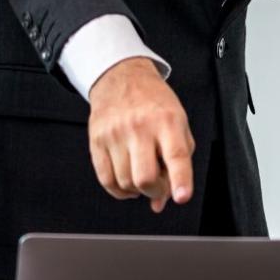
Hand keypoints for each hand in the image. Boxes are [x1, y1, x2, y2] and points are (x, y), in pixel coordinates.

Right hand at [86, 57, 195, 212]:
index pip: (176, 155)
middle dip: (155, 192)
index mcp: (167, 121)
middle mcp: (140, 126)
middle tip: (158, 185)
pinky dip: (119, 190)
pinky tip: (126, 182)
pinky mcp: (97, 140)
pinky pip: (106, 180)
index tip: (182, 196)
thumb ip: (178, 163)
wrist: (122, 78)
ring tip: (141, 175)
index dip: (180, 180)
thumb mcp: (178, 125)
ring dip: (136, 190)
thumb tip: (162, 201)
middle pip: (145, 178)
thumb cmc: (154, 103)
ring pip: (125, 183)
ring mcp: (115, 134)